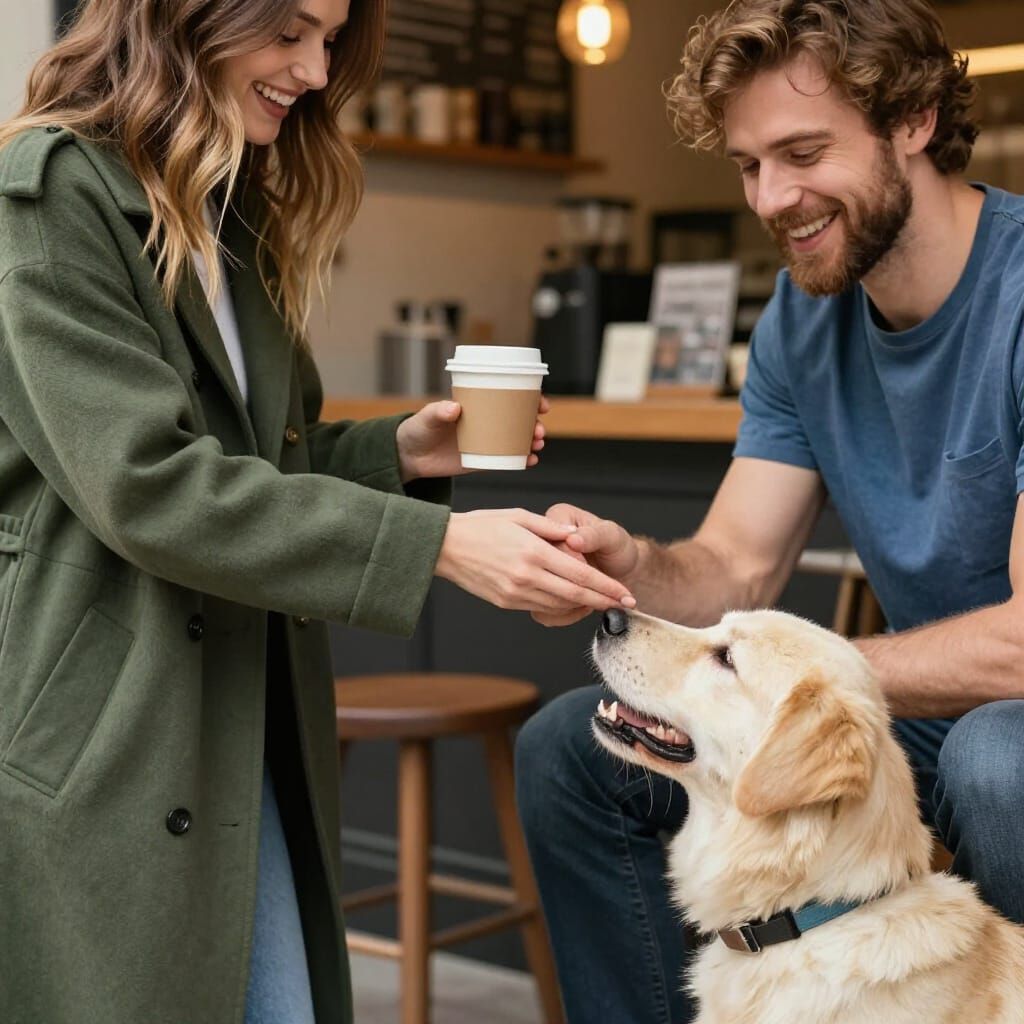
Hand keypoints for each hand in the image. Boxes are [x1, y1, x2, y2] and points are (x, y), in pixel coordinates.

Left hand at [396, 396, 549, 481]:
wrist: (409, 456)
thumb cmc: (418, 429)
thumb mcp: (426, 417)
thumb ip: (438, 411)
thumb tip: (454, 408)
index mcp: (478, 405)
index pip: (510, 397)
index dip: (531, 398)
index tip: (541, 403)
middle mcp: (487, 422)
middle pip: (520, 419)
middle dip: (535, 423)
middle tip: (538, 430)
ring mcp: (487, 441)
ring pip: (518, 439)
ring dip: (533, 440)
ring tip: (536, 443)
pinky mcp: (483, 461)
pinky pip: (508, 460)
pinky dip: (522, 460)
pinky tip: (531, 460)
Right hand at [435, 508, 635, 613]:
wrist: (444, 547)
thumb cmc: (481, 525)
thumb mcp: (519, 516)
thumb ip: (551, 528)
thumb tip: (576, 536)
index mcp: (533, 552)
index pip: (580, 575)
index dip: (607, 587)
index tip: (625, 594)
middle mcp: (526, 576)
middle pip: (576, 596)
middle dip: (604, 601)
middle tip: (625, 605)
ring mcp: (515, 592)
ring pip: (560, 606)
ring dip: (584, 607)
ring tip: (602, 602)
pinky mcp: (506, 602)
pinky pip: (541, 608)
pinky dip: (561, 607)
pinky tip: (571, 602)